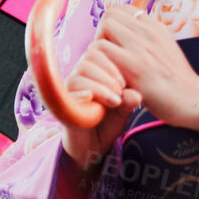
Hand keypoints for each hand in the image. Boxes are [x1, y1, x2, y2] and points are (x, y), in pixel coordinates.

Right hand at [59, 47, 141, 171]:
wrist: (91, 147)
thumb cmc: (107, 123)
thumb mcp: (123, 110)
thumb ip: (129, 101)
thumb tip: (136, 95)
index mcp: (93, 73)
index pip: (98, 52)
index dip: (112, 64)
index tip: (124, 83)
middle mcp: (78, 78)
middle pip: (88, 59)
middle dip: (107, 74)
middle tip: (119, 92)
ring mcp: (69, 92)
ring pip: (79, 74)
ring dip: (100, 86)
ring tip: (114, 101)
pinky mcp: (62, 107)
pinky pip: (68, 94)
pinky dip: (82, 94)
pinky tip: (92, 100)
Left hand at [91, 5, 198, 130]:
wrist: (195, 100)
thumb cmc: (178, 82)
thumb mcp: (167, 50)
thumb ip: (148, 41)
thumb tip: (127, 34)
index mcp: (157, 27)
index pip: (122, 8)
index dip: (112, 23)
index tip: (113, 42)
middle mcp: (149, 32)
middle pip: (110, 14)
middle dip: (102, 32)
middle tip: (106, 54)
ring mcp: (142, 47)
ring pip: (104, 28)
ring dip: (99, 46)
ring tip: (107, 65)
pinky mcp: (135, 66)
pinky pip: (102, 50)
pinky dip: (100, 62)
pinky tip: (109, 76)